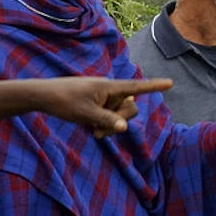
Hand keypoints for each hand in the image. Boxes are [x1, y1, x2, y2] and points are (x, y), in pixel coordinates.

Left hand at [32, 76, 171, 137]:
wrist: (45, 96)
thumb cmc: (65, 102)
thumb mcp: (86, 114)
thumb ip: (107, 121)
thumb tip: (125, 127)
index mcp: (109, 87)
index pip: (136, 87)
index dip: (154, 86)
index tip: (170, 83)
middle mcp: (109, 90)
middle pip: (129, 107)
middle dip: (120, 121)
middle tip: (100, 132)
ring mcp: (104, 97)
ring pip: (119, 114)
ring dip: (111, 126)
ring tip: (93, 131)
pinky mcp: (98, 103)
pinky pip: (109, 115)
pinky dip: (104, 124)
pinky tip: (90, 127)